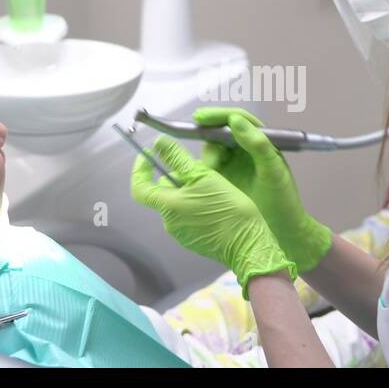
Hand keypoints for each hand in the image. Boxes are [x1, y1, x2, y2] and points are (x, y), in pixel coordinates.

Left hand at [131, 136, 295, 297]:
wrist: (249, 244)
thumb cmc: (227, 208)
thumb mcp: (203, 176)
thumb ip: (178, 158)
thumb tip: (159, 143)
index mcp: (167, 206)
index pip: (140, 187)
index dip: (140, 168)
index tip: (149, 155)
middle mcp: (170, 223)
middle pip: (164, 193)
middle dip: (178, 178)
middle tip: (200, 169)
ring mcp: (182, 234)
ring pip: (179, 203)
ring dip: (190, 191)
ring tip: (214, 186)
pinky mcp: (196, 241)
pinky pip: (189, 216)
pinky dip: (197, 205)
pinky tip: (217, 202)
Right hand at [193, 107, 332, 272]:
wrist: (282, 232)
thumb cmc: (283, 200)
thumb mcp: (272, 171)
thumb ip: (258, 144)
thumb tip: (235, 120)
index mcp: (260, 143)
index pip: (238, 120)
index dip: (219, 116)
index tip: (201, 117)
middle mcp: (245, 151)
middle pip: (220, 134)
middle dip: (208, 137)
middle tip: (202, 149)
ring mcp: (233, 166)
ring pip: (211, 152)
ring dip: (207, 159)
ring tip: (210, 172)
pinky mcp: (223, 182)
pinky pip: (207, 170)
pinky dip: (200, 172)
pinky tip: (194, 179)